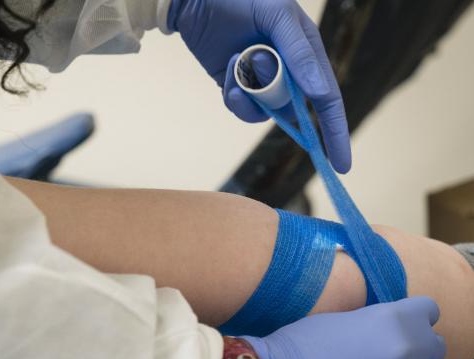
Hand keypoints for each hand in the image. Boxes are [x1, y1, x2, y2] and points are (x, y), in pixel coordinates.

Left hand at [167, 0, 351, 171]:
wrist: (197, 0)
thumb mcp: (277, 16)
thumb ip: (300, 52)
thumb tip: (319, 93)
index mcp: (308, 53)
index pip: (327, 99)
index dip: (335, 132)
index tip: (341, 164)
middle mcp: (289, 72)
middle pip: (294, 110)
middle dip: (272, 99)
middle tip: (249, 66)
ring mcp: (262, 83)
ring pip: (265, 113)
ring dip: (248, 95)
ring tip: (234, 60)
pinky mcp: (238, 88)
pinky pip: (243, 109)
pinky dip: (235, 97)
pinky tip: (226, 71)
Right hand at [244, 297, 445, 358]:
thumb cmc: (295, 345)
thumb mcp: (338, 320)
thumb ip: (374, 325)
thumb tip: (386, 333)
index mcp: (392, 322)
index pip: (428, 311)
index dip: (414, 315)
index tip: (402, 320)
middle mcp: (404, 355)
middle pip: (433, 349)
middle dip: (415, 348)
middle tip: (384, 350)